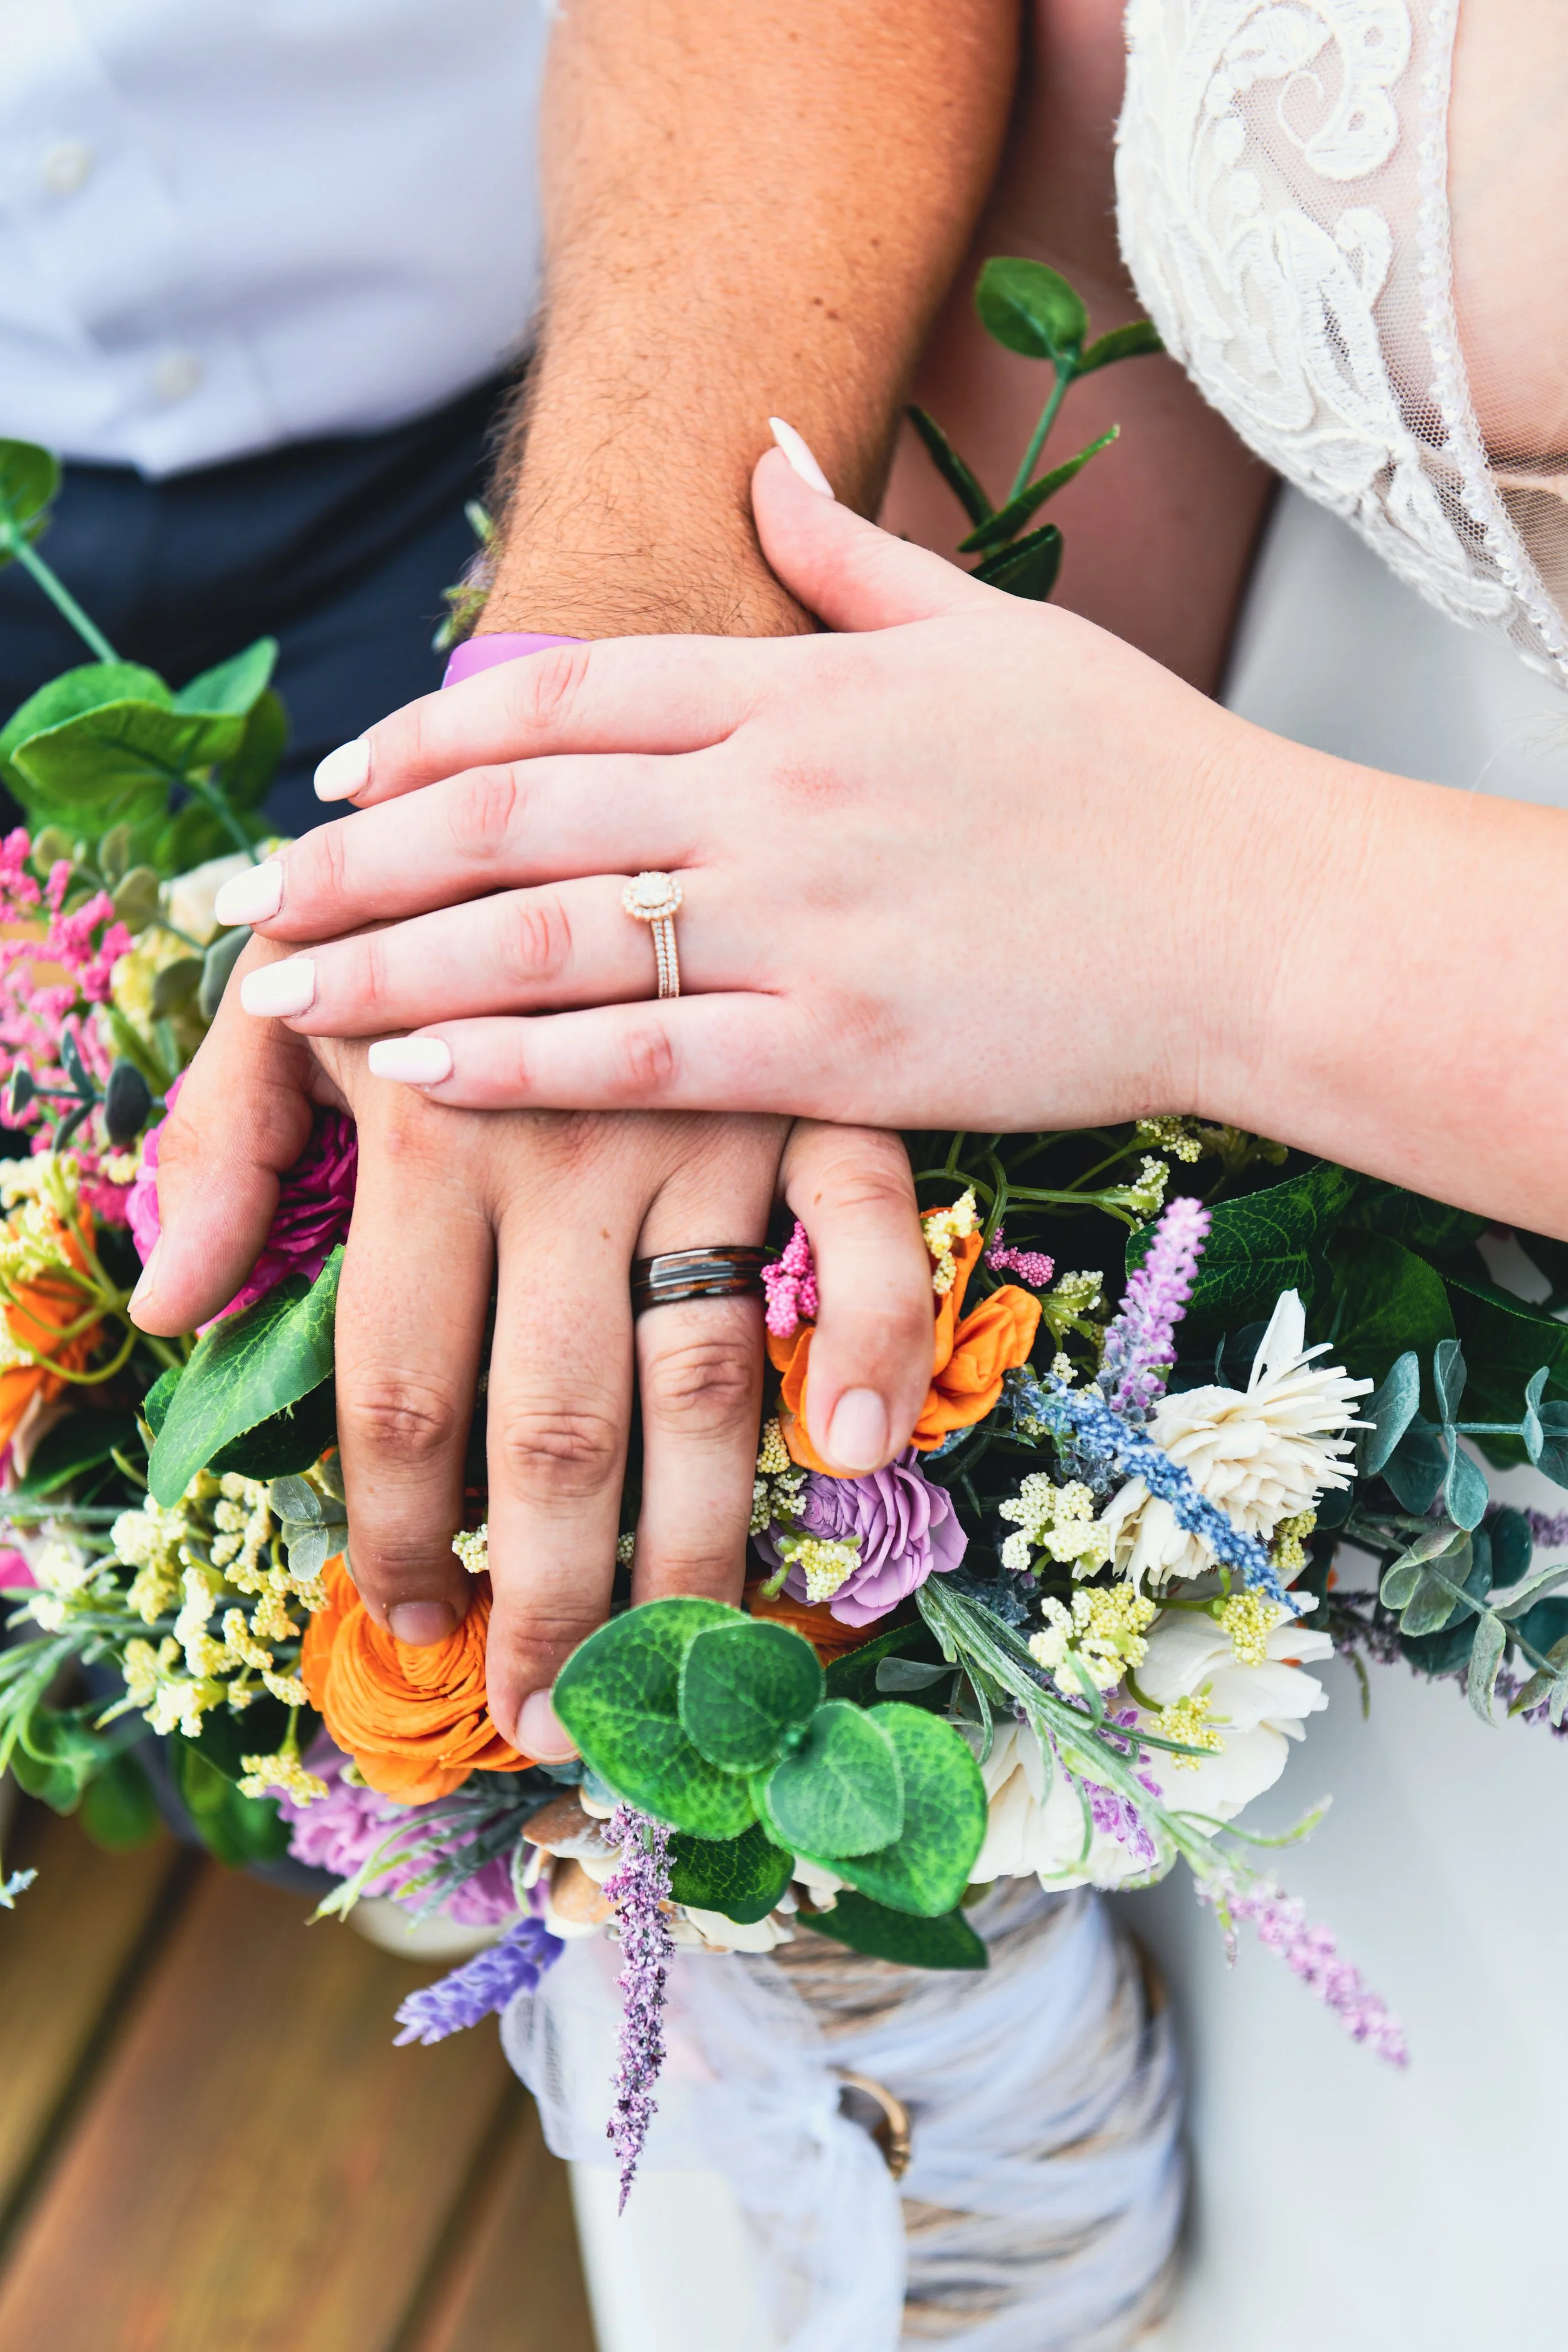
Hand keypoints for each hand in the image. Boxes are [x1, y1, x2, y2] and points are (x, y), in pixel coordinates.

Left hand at [130, 937, 935, 1751]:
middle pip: (552, 1426)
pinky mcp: (821, 1094)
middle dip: (548, 1602)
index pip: (398, 1388)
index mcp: (426, 1127)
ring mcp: (708, 1125)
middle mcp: (565, 1144)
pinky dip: (875, 1346)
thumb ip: (220, 1142)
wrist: (620, 705)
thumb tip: (165, 1304)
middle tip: (548, 1728)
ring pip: (702, 1375)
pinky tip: (857, 1462)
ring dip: (693, 1544)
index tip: (408, 1630)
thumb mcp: (289, 985)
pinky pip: (865, 1241)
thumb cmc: (435, 877)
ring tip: (681, 1677)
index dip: (397, 1535)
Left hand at [217, 446, 1284, 1132]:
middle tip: (260, 901)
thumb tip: (767, 453)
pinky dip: (518, 1066)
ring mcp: (801, 926)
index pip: (565, 690)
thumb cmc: (1134, 771)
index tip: (341, 778)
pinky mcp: (840, 1050)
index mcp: (803, 687)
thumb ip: (852, 555)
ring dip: (395, 964)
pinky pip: (640, 1060)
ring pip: (548, 937)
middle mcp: (775, 797)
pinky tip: (421, 1075)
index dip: (430, 731)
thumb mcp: (992, 628)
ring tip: (287, 997)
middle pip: (515, 813)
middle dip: (363, 858)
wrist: (1260, 915)